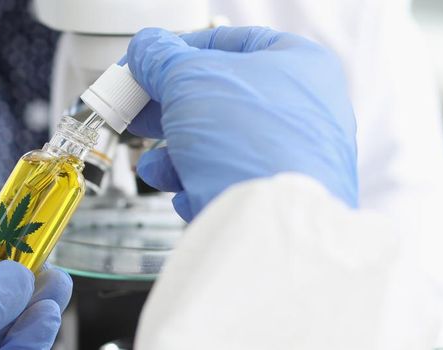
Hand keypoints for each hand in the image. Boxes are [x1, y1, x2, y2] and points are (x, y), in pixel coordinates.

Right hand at [126, 27, 357, 221]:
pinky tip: (187, 192)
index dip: (179, 50)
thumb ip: (162, 59)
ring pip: (219, 146)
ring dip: (175, 156)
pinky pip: (228, 182)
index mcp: (299, 65)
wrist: (271, 221)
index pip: (229, 43)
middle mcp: (304, 110)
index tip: (147, 62)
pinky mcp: (277, 198)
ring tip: (155, 166)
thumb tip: (146, 50)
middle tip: (137, 111)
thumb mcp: (190, 79)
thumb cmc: (253, 141)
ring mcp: (293, 157)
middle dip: (168, 109)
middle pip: (219, 99)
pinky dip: (199, 185)